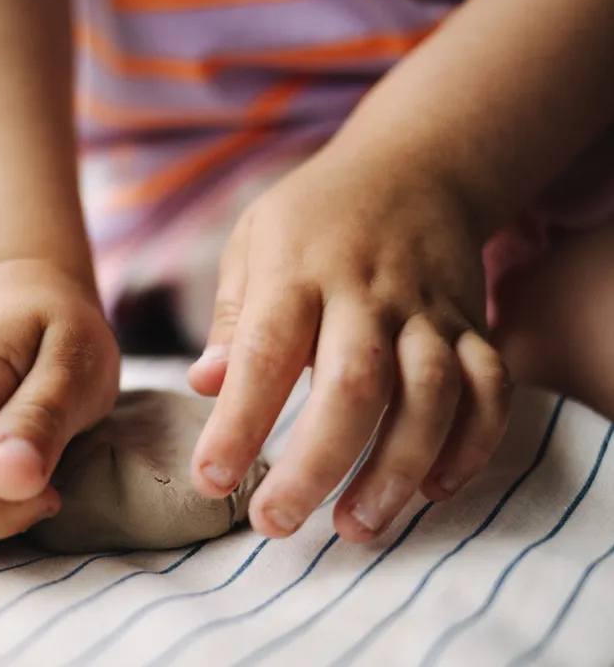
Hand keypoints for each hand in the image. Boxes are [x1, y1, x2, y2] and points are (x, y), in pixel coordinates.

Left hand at [187, 144, 511, 542]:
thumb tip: (204, 385)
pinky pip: (490, 387)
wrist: (412, 167)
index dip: (238, 421)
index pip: (265, 351)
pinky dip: (474, 443)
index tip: (210, 479)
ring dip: (397, 468)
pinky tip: (436, 488)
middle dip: (316, 463)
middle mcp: (367, 292)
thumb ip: (234, 317)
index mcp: (298, 272)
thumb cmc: (313, 217)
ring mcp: (427, 309)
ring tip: (356, 527)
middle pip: (353, 383)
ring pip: (429, 393)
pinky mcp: (471, 324)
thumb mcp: (253, 244)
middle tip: (275, 523)